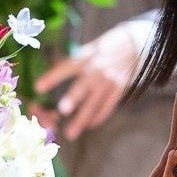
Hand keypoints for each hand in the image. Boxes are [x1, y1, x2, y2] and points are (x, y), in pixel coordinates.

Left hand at [34, 24, 141, 140]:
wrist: (140, 43)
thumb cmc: (109, 45)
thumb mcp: (92, 46)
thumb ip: (75, 60)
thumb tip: (52, 66)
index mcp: (88, 56)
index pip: (68, 67)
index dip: (53, 76)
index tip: (37, 87)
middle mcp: (98, 68)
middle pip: (84, 85)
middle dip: (74, 98)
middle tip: (62, 110)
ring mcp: (111, 80)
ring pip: (95, 102)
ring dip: (83, 118)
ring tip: (70, 133)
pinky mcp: (121, 88)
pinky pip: (109, 105)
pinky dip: (100, 116)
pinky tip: (89, 125)